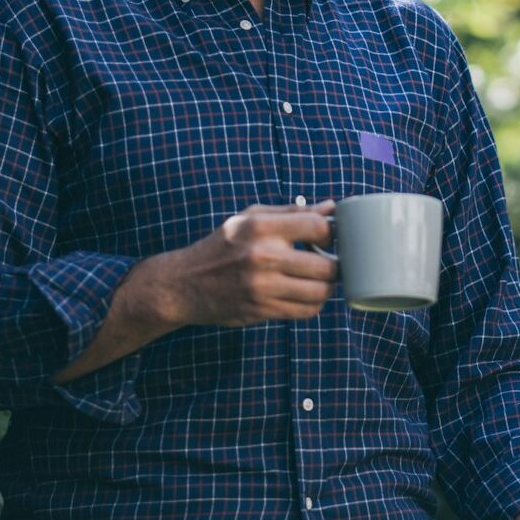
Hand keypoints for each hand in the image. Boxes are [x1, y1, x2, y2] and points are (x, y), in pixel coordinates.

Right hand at [152, 201, 339, 327]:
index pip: (317, 227)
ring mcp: (262, 287)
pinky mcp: (261, 310)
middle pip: (327, 266)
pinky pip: (305, 311)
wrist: (184, 284)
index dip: (331, 233)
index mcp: (260, 227)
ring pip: (320, 292)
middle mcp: (262, 256)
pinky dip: (312, 304)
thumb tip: (331, 208)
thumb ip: (292, 213)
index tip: (326, 238)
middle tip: (329, 263)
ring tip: (318, 280)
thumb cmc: (223, 246)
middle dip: (334, 265)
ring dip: (326, 287)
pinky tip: (304, 294)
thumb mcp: (250, 219)